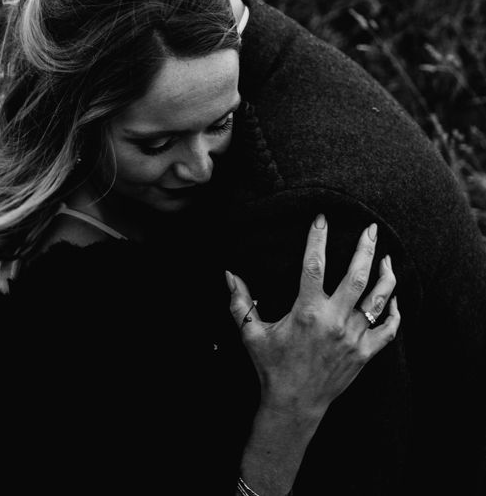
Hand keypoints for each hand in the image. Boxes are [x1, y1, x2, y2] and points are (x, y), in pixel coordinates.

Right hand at [226, 215, 399, 419]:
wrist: (295, 404)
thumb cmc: (271, 366)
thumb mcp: (251, 333)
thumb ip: (239, 302)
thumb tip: (228, 273)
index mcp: (307, 311)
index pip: (314, 265)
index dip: (318, 239)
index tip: (322, 219)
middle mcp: (334, 321)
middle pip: (357, 277)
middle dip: (366, 249)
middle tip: (372, 228)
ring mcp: (353, 338)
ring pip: (377, 300)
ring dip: (386, 277)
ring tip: (388, 258)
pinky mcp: (365, 354)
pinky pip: (388, 330)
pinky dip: (394, 313)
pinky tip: (393, 298)